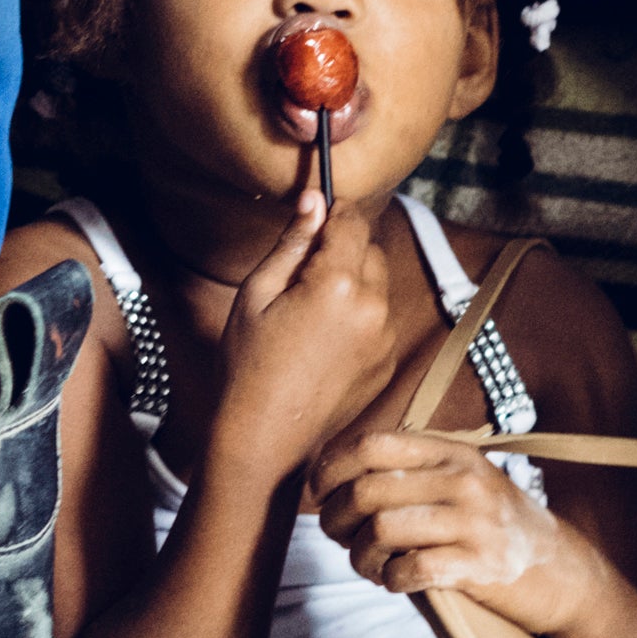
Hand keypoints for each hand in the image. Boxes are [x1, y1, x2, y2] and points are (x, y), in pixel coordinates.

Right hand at [212, 194, 398, 487]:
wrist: (265, 438)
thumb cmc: (248, 365)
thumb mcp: (257, 293)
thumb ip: (292, 243)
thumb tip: (314, 199)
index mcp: (339, 283)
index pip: (352, 220)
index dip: (333, 213)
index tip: (314, 218)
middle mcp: (374, 306)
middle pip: (370, 249)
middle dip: (342, 251)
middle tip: (301, 278)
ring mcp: (386, 337)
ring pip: (378, 284)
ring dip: (354, 284)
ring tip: (311, 315)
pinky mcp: (388, 362)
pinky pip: (380, 319)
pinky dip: (361, 317)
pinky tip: (325, 343)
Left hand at [311, 423, 612, 637]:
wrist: (559, 570)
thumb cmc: (492, 526)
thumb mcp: (461, 480)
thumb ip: (410, 472)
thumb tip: (334, 481)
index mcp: (451, 452)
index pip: (372, 444)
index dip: (332, 467)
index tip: (321, 491)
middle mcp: (462, 479)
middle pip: (367, 491)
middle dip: (337, 521)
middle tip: (341, 538)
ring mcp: (474, 522)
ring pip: (381, 531)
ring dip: (361, 557)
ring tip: (371, 566)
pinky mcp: (480, 565)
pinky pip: (410, 570)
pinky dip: (392, 580)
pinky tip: (398, 581)